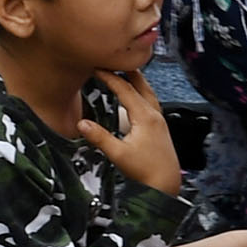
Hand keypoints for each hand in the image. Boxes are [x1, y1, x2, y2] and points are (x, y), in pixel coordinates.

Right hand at [82, 68, 182, 197]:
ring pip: (148, 92)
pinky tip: (137, 98)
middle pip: (141, 85)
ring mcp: (160, 121)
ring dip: (136, 81)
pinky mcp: (161, 128)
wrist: (166, 184)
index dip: (110, 77)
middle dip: (127, 71)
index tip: (97, 68)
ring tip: (125, 73)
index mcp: (145, 116)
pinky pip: (151, 102)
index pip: (125, 89)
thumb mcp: (118, 154)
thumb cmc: (145, 171)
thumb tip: (80, 124)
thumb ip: (99, 137)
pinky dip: (141, 93)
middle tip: (113, 61)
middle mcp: (155, 115)